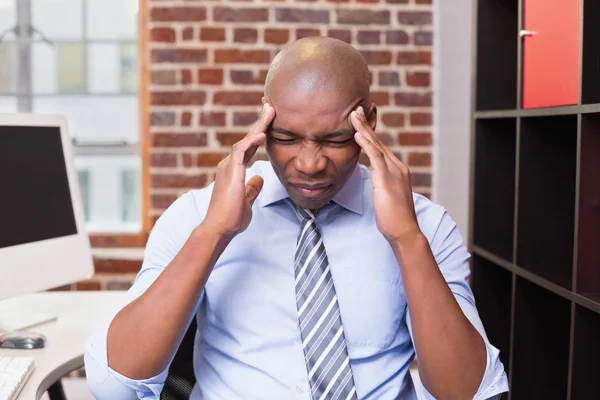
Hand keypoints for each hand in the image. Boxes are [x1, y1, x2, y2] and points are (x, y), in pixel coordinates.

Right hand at [202, 103, 274, 238]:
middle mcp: (229, 165)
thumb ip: (252, 188)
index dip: (260, 133)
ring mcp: (229, 167)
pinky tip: (263, 134)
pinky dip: (252, 142)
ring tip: (270, 111)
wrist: (219, 229)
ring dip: (259, 125)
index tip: (269, 121)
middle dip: (261, 121)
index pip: (249, 147)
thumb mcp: (246, 200)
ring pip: (245, 140)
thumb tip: (260, 179)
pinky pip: (241, 152)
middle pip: (248, 138)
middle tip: (271, 105)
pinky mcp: (231, 173)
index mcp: (234, 170)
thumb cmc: (230, 218)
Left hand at [350, 106, 420, 242]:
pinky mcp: (386, 179)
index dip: (370, 135)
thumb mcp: (387, 198)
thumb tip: (375, 181)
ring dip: (363, 129)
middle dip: (366, 125)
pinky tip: (357, 134)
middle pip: (379, 142)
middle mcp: (398, 167)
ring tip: (353, 116)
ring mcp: (393, 172)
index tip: (360, 122)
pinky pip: (374, 157)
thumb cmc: (395, 220)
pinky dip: (366, 144)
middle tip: (355, 110)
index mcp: (398, 171)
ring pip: (376, 145)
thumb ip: (382, 185)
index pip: (381, 148)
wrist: (405, 231)